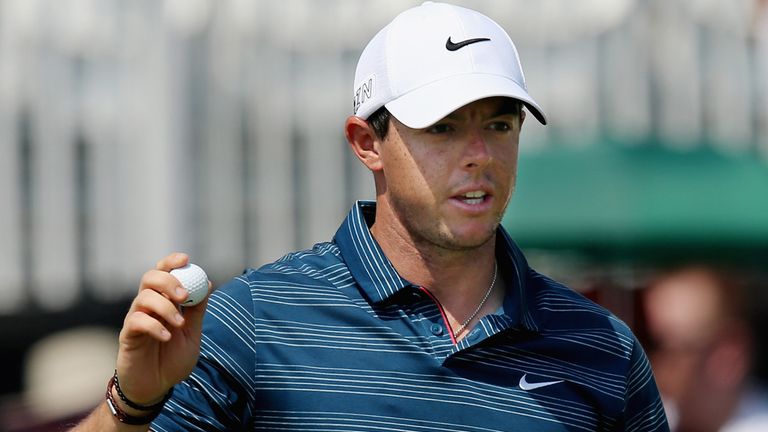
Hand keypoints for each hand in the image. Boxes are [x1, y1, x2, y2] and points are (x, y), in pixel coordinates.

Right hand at [114, 253, 210, 404]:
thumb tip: (207, 284)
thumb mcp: (193, 334)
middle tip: (183, 295)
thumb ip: (197, 310)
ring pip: (144, 297)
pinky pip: (137, 321)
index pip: (163, 272)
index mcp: (164, 301)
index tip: (185, 259)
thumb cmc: (173, 360)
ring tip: (179, 325)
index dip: (172, 262)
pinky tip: (166, 337)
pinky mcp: (127, 335)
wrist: (156, 387)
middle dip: (168, 281)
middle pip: (150, 277)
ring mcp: (136, 319)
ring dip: (165, 307)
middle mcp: (147, 305)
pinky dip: (154, 326)